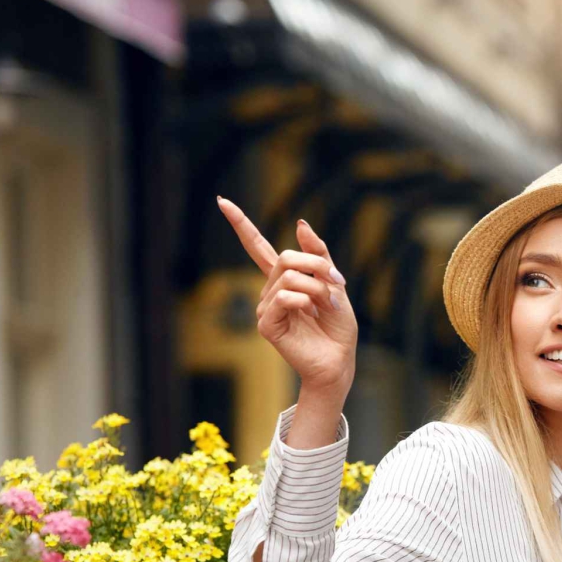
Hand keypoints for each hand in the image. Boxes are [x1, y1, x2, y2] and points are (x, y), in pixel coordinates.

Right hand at [218, 198, 357, 405]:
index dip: (241, 224)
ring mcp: (266, 307)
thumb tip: (300, 223)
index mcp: (285, 279)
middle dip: (318, 266)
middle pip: (286, 257)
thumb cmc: (337, 327)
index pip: (257, 247)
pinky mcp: (266, 324)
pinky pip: (284, 297)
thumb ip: (319, 254)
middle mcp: (271, 291)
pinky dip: (305, 301)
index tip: (222, 201)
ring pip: (289, 277)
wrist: (339, 360)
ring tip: (327, 306)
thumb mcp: (334, 283)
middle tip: (338, 284)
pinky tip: (311, 314)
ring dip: (318, 288)